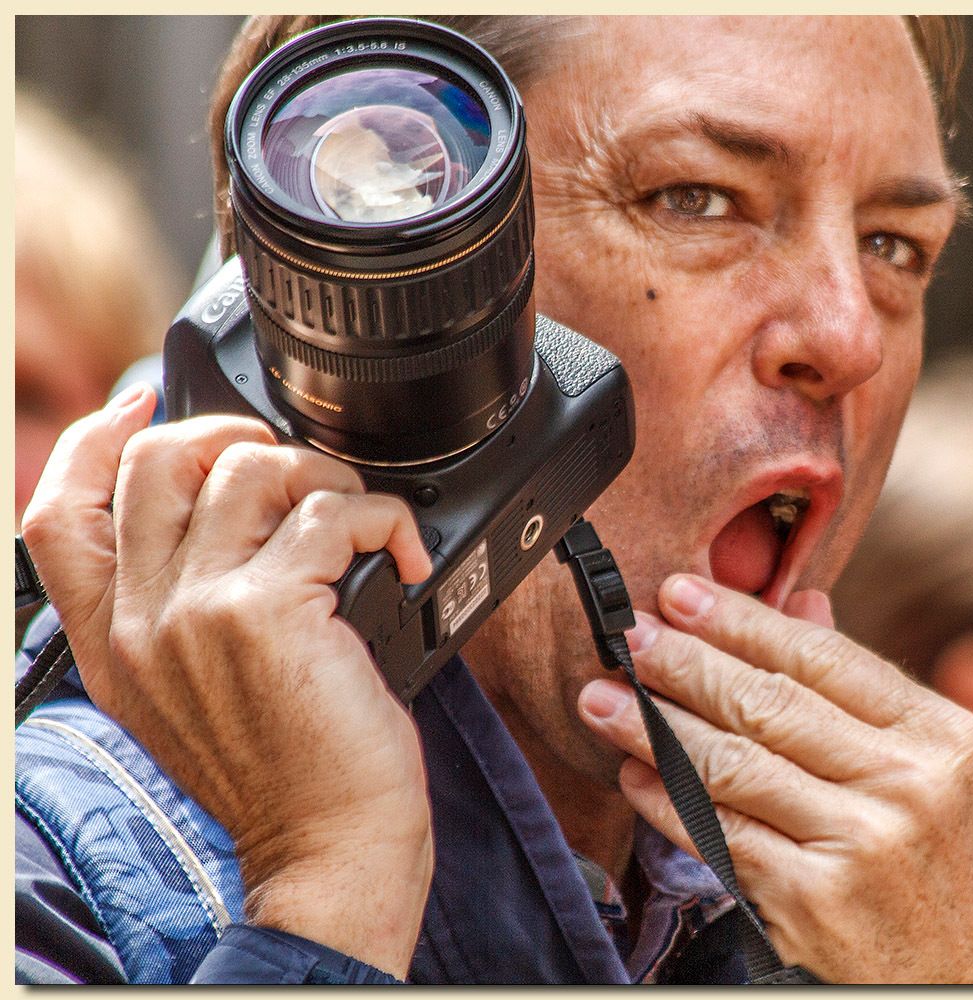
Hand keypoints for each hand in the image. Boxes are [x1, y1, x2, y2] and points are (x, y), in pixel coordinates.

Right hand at [21, 384, 433, 976]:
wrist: (326, 847)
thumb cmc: (281, 770)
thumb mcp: (188, 695)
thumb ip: (176, 608)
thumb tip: (212, 519)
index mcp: (111, 636)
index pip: (57, 509)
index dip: (94, 439)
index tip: (144, 405)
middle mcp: (141, 618)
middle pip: (159, 461)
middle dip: (237, 439)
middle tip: (294, 471)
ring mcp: (197, 610)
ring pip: (254, 470)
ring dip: (325, 476)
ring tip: (358, 523)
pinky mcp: (268, 610)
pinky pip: (331, 511)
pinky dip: (384, 519)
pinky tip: (402, 556)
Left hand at [577, 574, 972, 983]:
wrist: (950, 979)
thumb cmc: (924, 860)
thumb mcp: (921, 768)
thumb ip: (854, 686)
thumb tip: (800, 598)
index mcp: (938, 734)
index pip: (819, 655)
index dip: (739, 620)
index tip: (677, 593)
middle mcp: (907, 784)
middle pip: (766, 702)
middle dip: (684, 662)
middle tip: (628, 636)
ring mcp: (860, 843)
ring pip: (730, 763)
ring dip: (652, 725)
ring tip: (600, 697)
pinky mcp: (810, 898)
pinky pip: (716, 831)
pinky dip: (665, 798)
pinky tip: (632, 770)